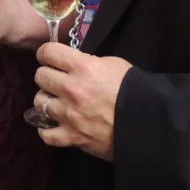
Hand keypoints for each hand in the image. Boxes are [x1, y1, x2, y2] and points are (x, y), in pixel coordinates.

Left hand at [32, 42, 132, 161]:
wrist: (150, 122)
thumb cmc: (134, 89)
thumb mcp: (113, 64)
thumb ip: (89, 62)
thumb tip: (74, 65)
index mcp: (82, 67)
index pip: (47, 52)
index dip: (46, 54)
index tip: (49, 58)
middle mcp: (71, 89)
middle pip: (40, 76)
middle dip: (47, 76)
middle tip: (56, 80)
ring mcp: (70, 114)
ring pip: (39, 102)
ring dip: (47, 101)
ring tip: (57, 102)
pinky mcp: (73, 136)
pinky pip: (48, 135)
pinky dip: (47, 131)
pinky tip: (51, 126)